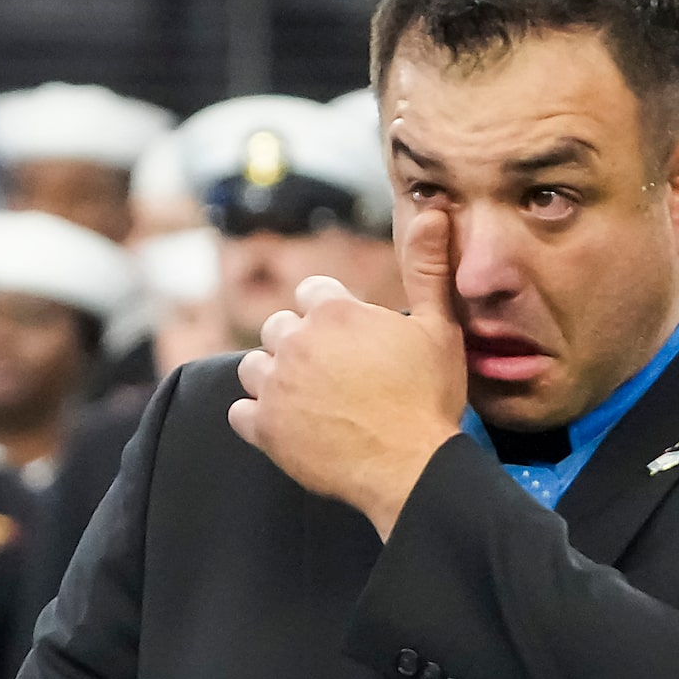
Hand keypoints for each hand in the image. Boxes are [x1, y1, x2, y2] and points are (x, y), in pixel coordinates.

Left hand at [229, 210, 466, 537]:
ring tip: (310, 398)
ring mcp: (275, 385)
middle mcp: (295, 341)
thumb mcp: (439, 327)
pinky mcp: (264, 427)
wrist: (414, 468)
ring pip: (254, 366)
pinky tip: (289, 425)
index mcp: (333, 311)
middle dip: (299, 345)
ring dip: (274, 377)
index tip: (352, 341)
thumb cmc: (430, 398)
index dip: (332, 315)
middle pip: (278, 327)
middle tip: (334, 374)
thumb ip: (427, 266)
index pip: (311, 292)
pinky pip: (240, 411)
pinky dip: (258, 417)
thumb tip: (431, 210)